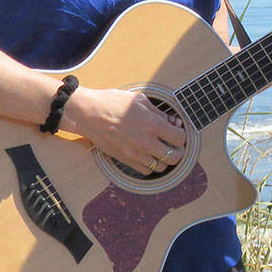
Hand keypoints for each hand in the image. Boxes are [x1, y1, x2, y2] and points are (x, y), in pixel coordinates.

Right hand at [63, 84, 187, 175]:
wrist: (88, 114)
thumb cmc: (113, 102)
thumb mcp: (140, 100)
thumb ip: (160, 113)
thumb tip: (175, 123)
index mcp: (152, 123)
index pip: (180, 138)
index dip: (182, 135)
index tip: (178, 132)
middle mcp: (145, 141)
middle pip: (174, 156)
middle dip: (178, 150)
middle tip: (175, 144)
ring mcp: (135, 153)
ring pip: (161, 166)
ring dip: (165, 159)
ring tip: (162, 149)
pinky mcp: (125, 160)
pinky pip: (146, 171)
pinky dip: (151, 165)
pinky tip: (149, 155)